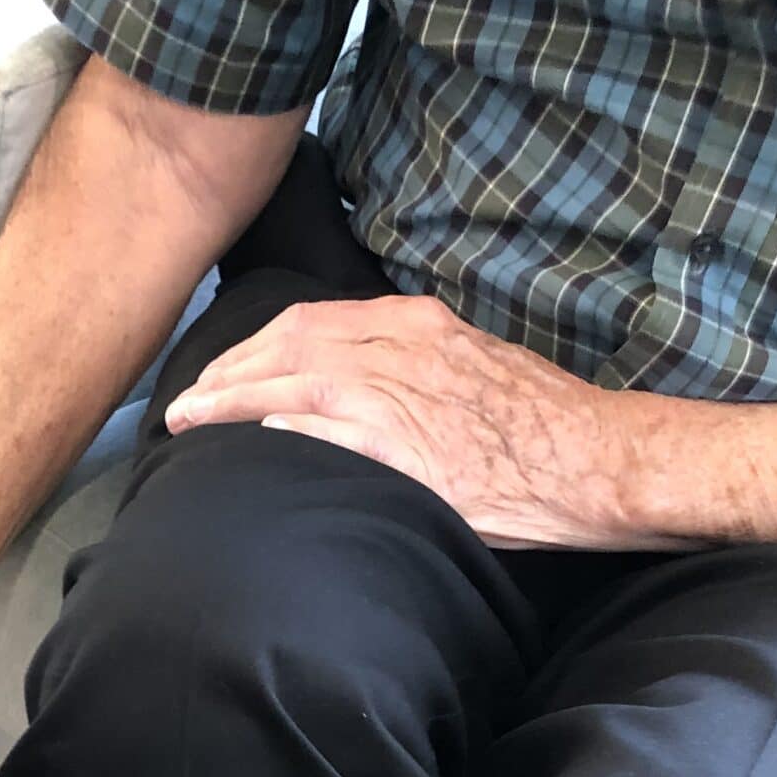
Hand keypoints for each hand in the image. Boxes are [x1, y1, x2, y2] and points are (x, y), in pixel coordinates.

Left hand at [165, 294, 690, 551]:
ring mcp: (399, 396)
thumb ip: (414, 369)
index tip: (224, 368)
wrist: (590, 457)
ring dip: (232, 401)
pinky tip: (249, 445)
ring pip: (292, 382)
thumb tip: (364, 387)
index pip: (311, 319)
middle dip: (228, 370)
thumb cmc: (538, 425)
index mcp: (414, 324)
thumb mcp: (471, 369)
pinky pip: (326, 431)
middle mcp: (399, 348)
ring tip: (190, 423)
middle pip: (287, 343)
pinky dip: (283, 431)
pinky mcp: (404, 448)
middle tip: (187, 400)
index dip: (255, 344)